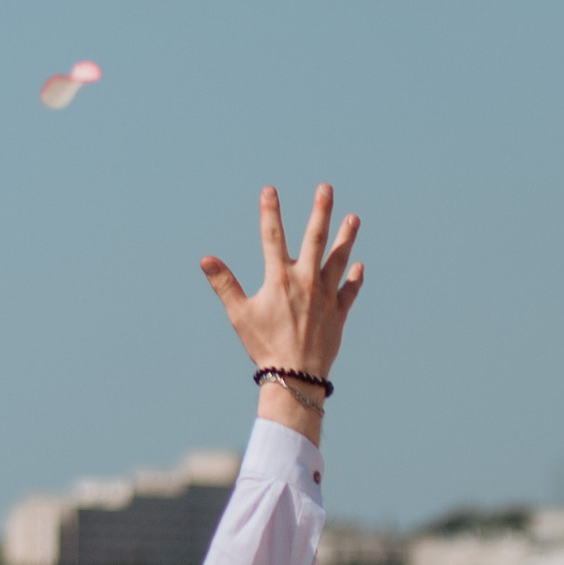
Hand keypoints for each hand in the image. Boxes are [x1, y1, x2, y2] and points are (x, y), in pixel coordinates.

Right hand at [201, 186, 362, 439]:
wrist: (296, 376)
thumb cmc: (264, 346)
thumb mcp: (239, 314)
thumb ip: (224, 284)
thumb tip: (205, 260)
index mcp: (279, 279)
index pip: (272, 236)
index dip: (270, 211)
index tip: (269, 189)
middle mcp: (306, 282)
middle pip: (315, 238)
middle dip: (320, 211)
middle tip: (326, 188)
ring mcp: (325, 297)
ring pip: (338, 260)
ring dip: (346, 238)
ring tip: (353, 218)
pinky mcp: (338, 314)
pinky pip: (349, 291)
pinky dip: (354, 278)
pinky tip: (358, 265)